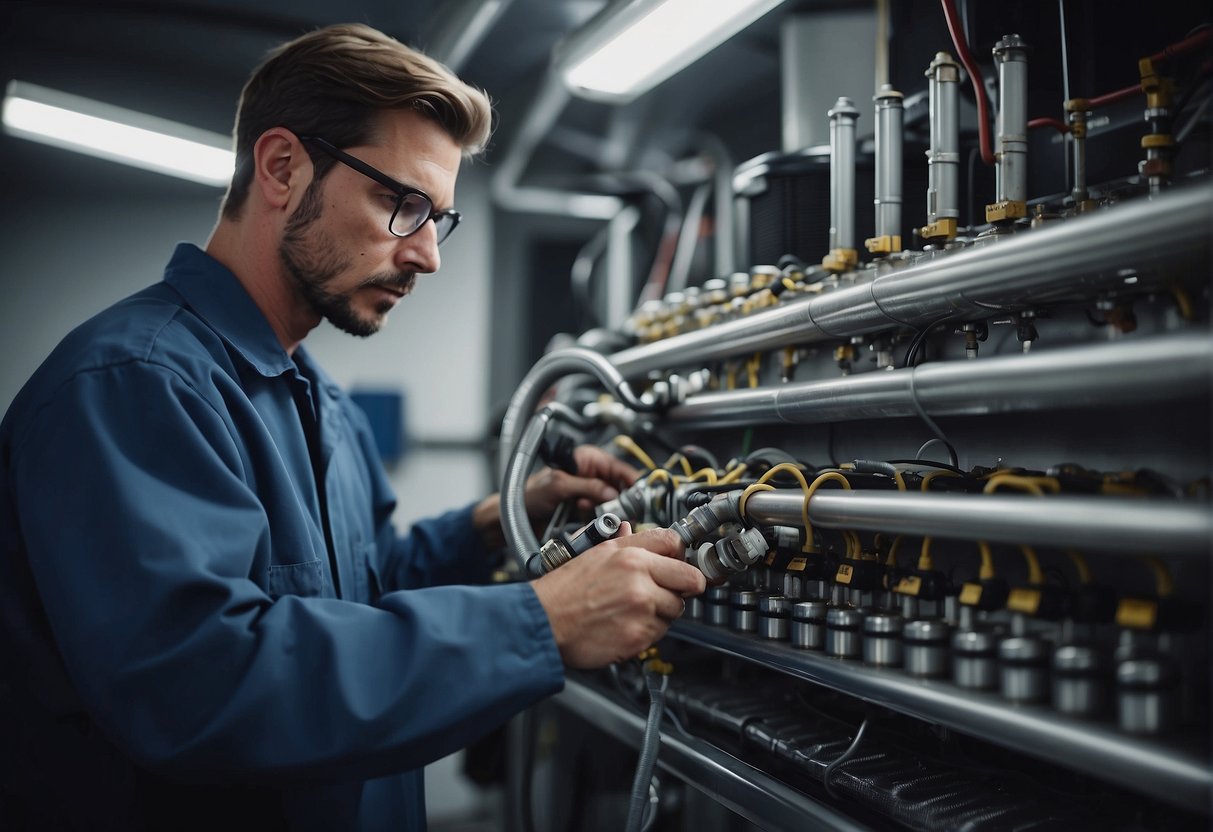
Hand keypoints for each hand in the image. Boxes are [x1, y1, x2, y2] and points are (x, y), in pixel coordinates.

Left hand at [523, 444, 639, 520]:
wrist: (513, 517)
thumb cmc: (527, 493)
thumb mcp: (559, 485)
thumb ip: (588, 487)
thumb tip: (612, 494)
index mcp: (587, 459)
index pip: (620, 468)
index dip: (631, 482)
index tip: (639, 496)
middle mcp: (590, 474)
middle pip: (620, 488)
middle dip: (618, 500)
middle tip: (618, 510)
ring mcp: (588, 493)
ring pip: (612, 504)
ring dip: (605, 510)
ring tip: (586, 510)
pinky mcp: (585, 511)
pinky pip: (602, 516)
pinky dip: (597, 519)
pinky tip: (581, 516)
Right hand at [530, 523, 706, 667]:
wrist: (543, 621)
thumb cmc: (564, 589)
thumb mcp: (593, 552)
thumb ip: (623, 542)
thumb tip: (632, 530)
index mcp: (630, 555)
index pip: (677, 544)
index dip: (681, 556)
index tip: (681, 565)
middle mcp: (640, 580)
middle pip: (690, 581)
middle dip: (680, 588)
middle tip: (663, 592)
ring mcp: (641, 609)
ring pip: (675, 610)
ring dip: (661, 612)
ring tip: (632, 610)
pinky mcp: (639, 637)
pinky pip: (660, 633)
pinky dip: (647, 632)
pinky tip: (625, 624)